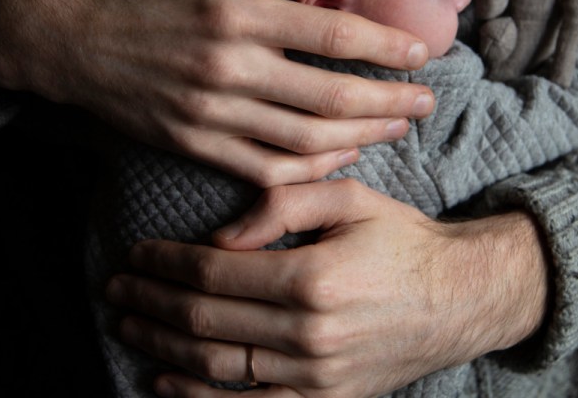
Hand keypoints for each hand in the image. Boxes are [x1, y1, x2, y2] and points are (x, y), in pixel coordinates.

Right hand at [0, 0, 433, 185]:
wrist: (60, 36)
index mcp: (233, 11)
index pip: (331, 37)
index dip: (386, 48)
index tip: (422, 54)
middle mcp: (227, 67)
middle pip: (330, 99)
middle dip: (390, 103)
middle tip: (428, 103)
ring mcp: (210, 113)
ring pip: (304, 141)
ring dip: (361, 138)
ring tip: (398, 128)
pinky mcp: (193, 143)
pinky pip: (264, 168)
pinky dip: (309, 169)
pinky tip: (340, 156)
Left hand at [106, 180, 549, 396]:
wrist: (459, 298)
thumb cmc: (403, 241)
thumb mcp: (352, 200)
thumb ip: (284, 204)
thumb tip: (223, 235)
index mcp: (313, 278)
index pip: (214, 273)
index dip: (167, 262)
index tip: (138, 252)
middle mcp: (308, 335)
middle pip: (204, 321)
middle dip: (152, 301)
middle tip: (118, 285)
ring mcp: (315, 376)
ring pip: (214, 368)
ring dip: (161, 346)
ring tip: (129, 323)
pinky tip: (163, 384)